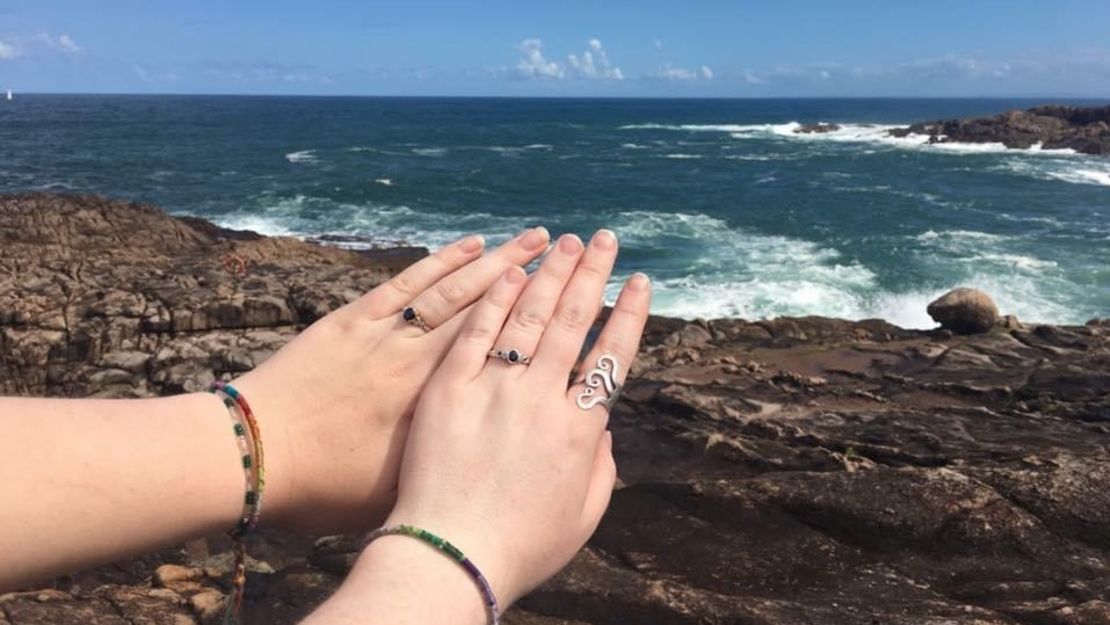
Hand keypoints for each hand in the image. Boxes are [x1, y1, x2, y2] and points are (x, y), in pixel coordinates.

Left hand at [232, 227, 550, 533]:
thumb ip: (450, 460)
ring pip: (453, 289)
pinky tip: (472, 245)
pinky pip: (409, 283)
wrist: (253, 456)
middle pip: (489, 311)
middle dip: (535, 279)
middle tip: (572, 250)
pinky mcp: (353, 318)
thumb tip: (499, 443)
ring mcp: (386, 334)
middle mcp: (418, 361)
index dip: (544, 326)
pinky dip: (442, 261)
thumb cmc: (323, 488)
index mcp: (434, 404)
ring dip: (497, 260)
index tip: (579, 301)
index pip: (502, 354)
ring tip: (535, 236)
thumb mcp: (397, 490)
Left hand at [380, 229, 651, 607]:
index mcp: (580, 430)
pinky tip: (509, 269)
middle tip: (605, 238)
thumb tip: (602, 426)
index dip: (629, 313)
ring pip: (527, 316)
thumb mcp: (583, 516)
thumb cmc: (519, 548)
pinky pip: (474, 332)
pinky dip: (493, 297)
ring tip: (565, 240)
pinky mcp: (446, 389)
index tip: (640, 280)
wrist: (448, 557)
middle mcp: (542, 399)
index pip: (612, 355)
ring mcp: (493, 389)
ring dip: (550, 273)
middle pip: (572, 322)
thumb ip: (602, 467)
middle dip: (592, 274)